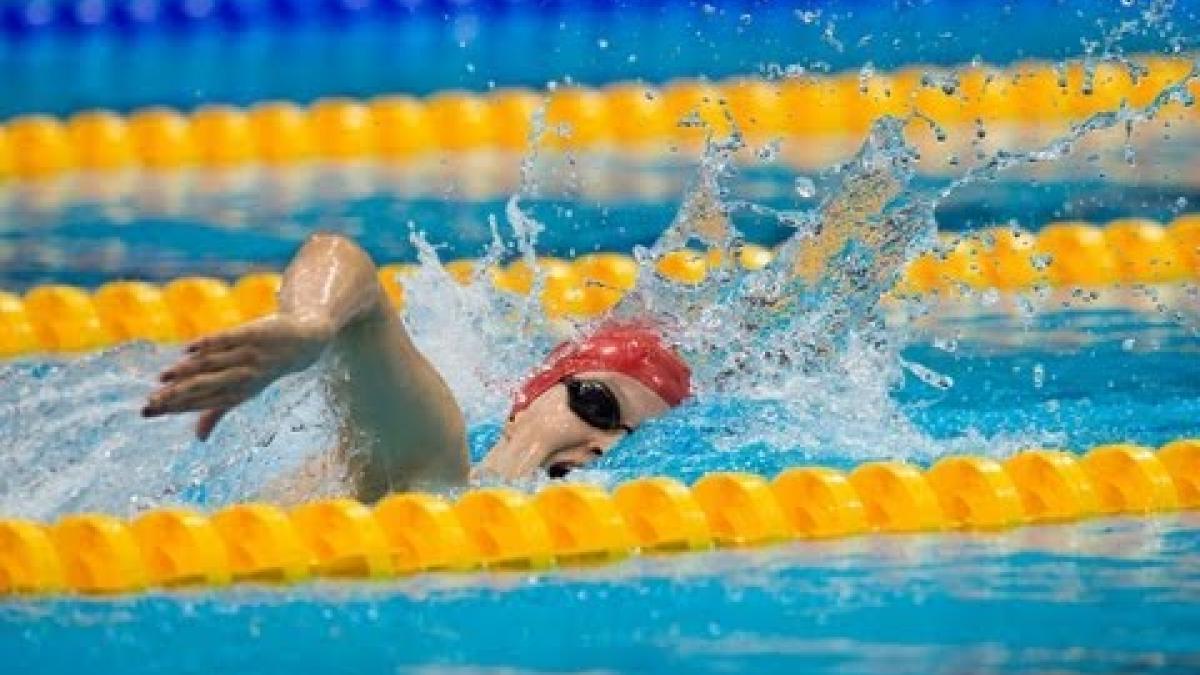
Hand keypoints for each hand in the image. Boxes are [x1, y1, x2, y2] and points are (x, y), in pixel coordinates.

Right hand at [143, 312, 334, 439]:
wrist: (305, 342)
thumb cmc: (266, 370)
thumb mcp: (244, 392)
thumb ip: (217, 412)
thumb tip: (199, 439)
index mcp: (241, 394)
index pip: (203, 403)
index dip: (176, 408)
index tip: (149, 411)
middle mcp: (246, 377)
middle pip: (207, 388)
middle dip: (178, 396)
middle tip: (151, 402)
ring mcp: (250, 355)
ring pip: (214, 365)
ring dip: (188, 371)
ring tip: (163, 377)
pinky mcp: (254, 333)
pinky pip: (228, 339)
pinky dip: (208, 344)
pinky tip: (187, 349)